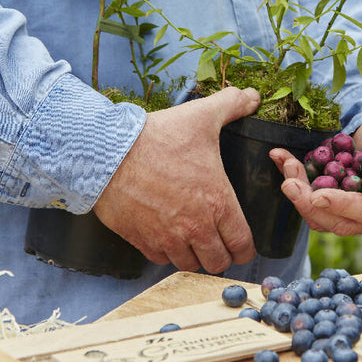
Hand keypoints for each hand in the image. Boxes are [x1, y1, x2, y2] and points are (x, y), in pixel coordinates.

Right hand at [94, 87, 259, 272]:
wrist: (108, 152)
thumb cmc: (158, 136)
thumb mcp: (201, 115)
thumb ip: (232, 104)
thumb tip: (253, 97)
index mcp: (217, 202)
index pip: (242, 245)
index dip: (245, 246)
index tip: (240, 239)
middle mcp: (195, 227)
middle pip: (217, 262)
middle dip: (220, 253)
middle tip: (216, 238)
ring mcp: (167, 238)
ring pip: (189, 265)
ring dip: (193, 254)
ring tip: (192, 237)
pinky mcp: (141, 241)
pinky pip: (161, 259)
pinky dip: (166, 251)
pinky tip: (167, 233)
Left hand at [269, 113, 361, 235]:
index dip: (341, 206)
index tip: (318, 196)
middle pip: (337, 222)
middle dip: (309, 204)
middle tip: (289, 183)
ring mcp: (349, 210)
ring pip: (318, 215)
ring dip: (298, 193)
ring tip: (287, 164)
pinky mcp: (330, 200)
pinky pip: (309, 199)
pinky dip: (295, 179)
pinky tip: (281, 159)